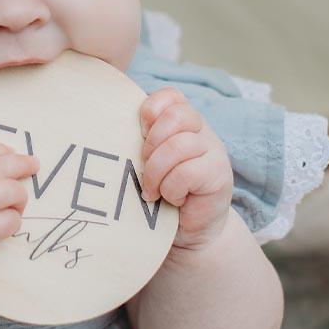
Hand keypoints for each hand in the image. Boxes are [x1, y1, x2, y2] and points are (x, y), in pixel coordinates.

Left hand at [139, 87, 233, 250]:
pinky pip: (188, 173)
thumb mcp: (145, 162)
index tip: (139, 137)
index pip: (170, 96)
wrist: (188, 232)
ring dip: (157, 172)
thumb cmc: (160, 194)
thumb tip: (109, 127)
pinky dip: (172, 189)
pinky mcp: (220, 175)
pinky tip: (172, 199)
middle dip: (151, 145)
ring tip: (152, 191)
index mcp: (182, 122)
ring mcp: (214, 152)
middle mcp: (202, 131)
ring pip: (180, 146)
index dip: (149, 113)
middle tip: (143, 168)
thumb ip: (137, 141)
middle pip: (176, 116)